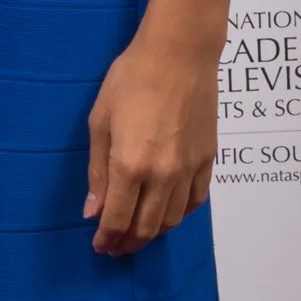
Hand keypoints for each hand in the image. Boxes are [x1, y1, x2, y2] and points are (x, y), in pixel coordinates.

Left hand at [85, 34, 216, 255]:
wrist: (179, 53)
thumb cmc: (131, 79)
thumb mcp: (100, 122)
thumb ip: (98, 172)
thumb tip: (93, 210)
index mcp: (130, 167)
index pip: (117, 220)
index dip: (107, 239)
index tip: (100, 247)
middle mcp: (162, 176)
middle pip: (146, 227)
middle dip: (129, 243)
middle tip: (117, 247)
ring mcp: (189, 169)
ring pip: (174, 220)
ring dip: (154, 232)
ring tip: (140, 232)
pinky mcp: (208, 159)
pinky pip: (196, 200)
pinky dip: (181, 213)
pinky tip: (169, 211)